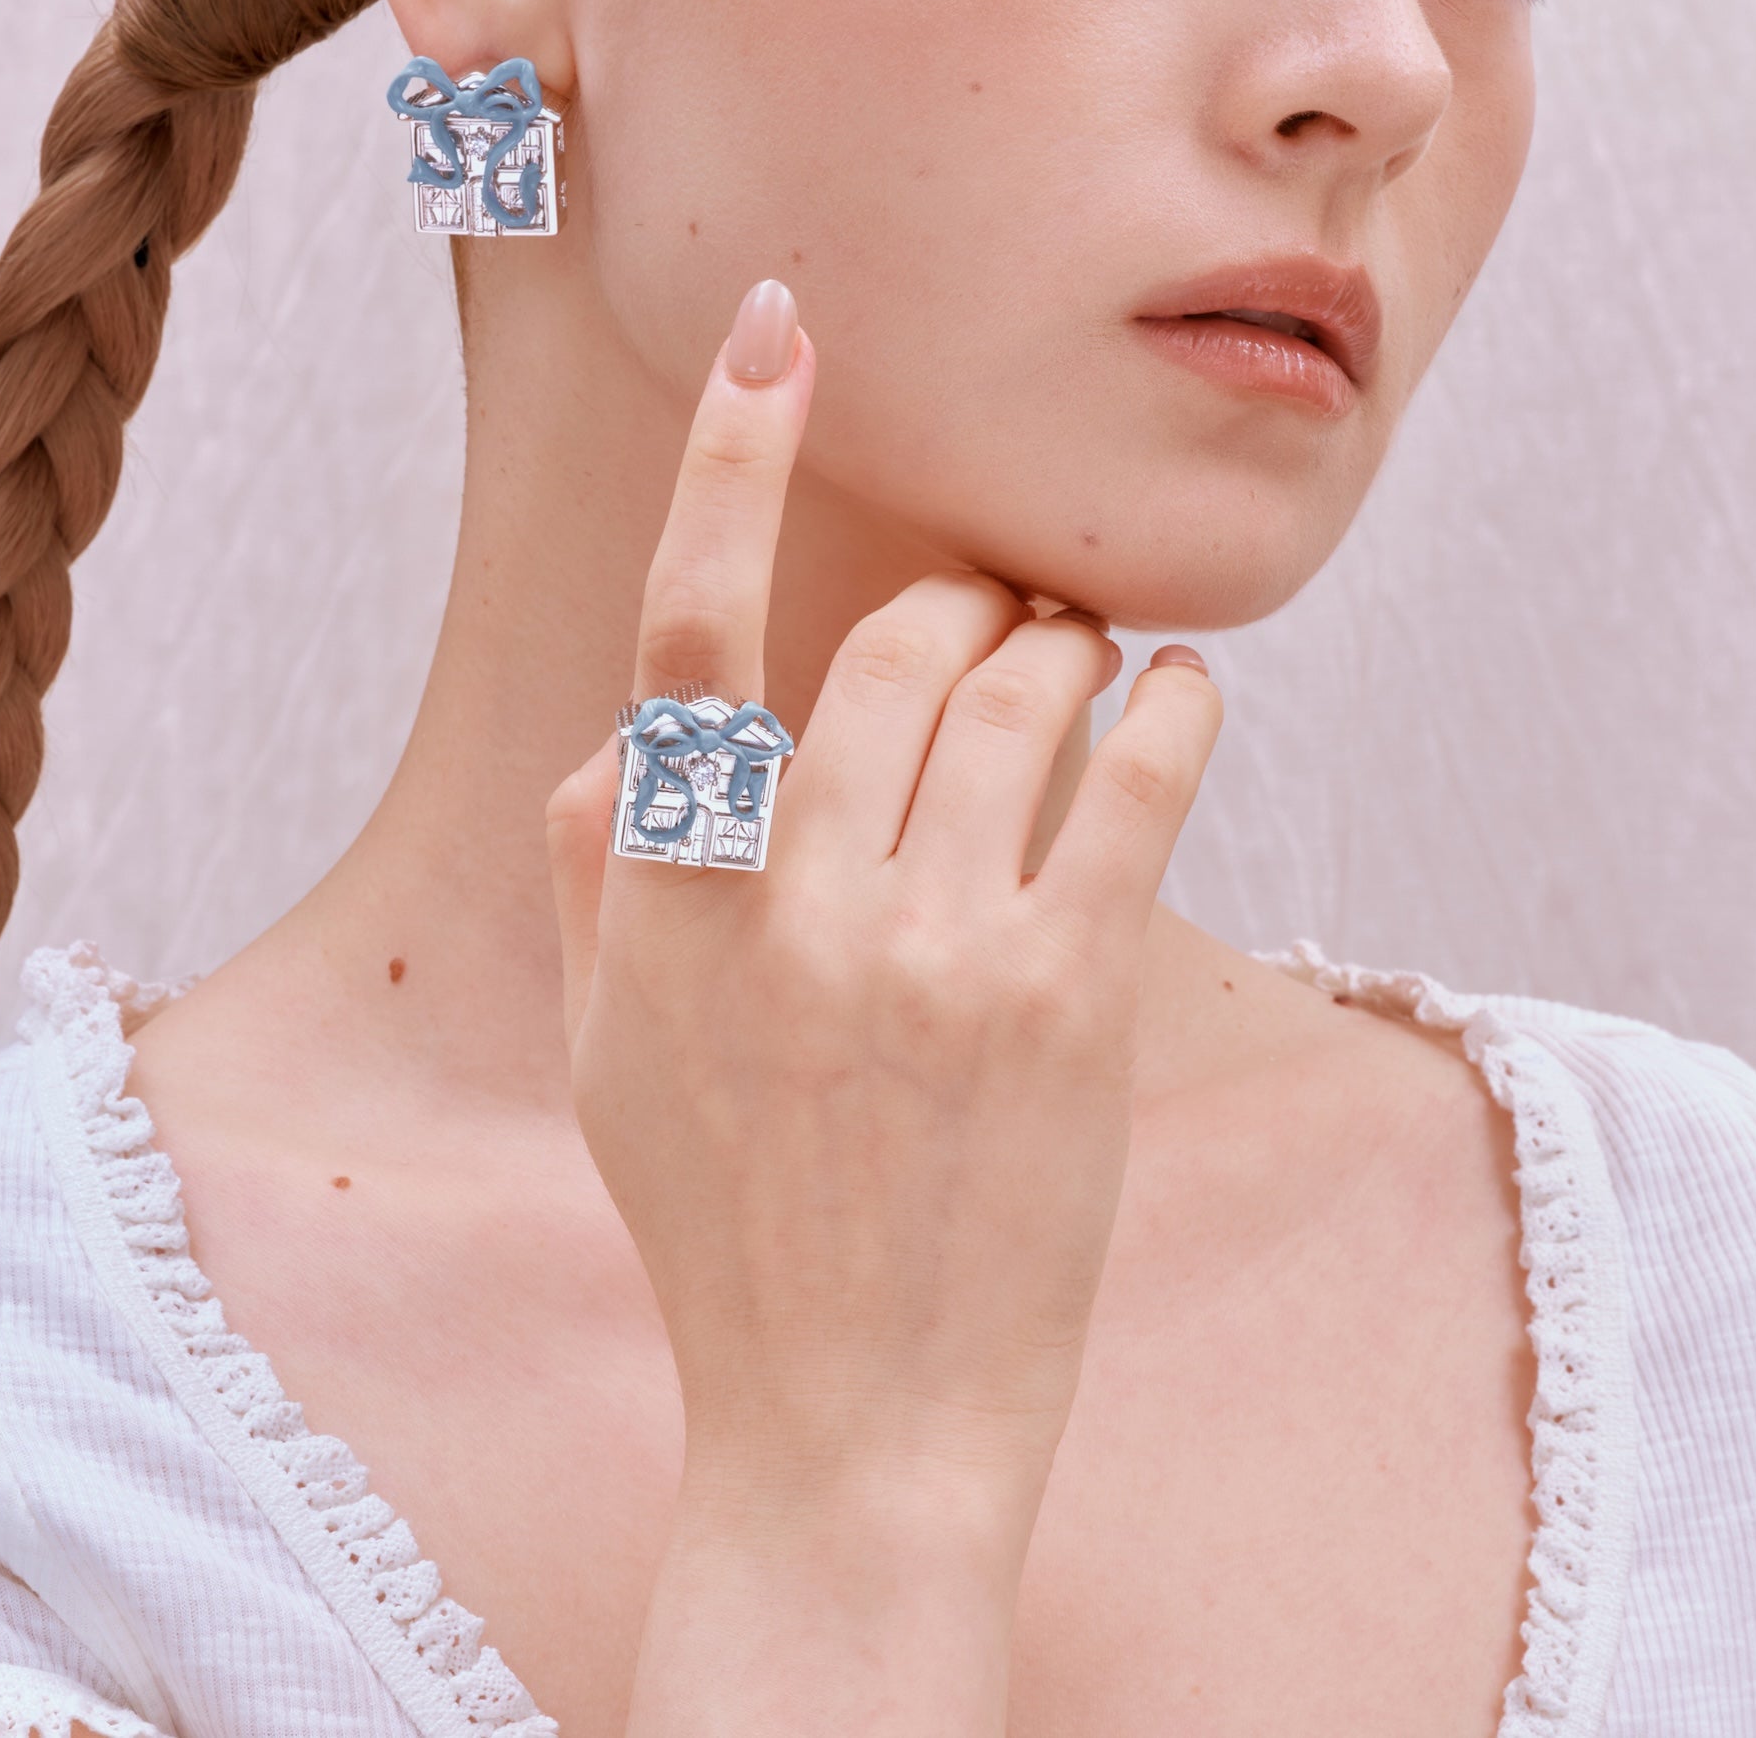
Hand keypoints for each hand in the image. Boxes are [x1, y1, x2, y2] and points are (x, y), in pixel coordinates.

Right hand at [546, 279, 1221, 1735]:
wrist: (850, 1424)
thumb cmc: (721, 1229)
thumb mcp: (602, 1052)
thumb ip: (586, 870)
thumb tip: (625, 733)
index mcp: (666, 894)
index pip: (690, 626)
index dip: (733, 458)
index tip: (782, 332)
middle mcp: (794, 898)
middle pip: (901, 641)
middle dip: (966, 601)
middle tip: (1001, 613)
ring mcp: (935, 947)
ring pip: (1022, 689)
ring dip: (1064, 644)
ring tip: (1078, 664)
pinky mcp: (1066, 998)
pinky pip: (1135, 781)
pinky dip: (1164, 707)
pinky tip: (1169, 696)